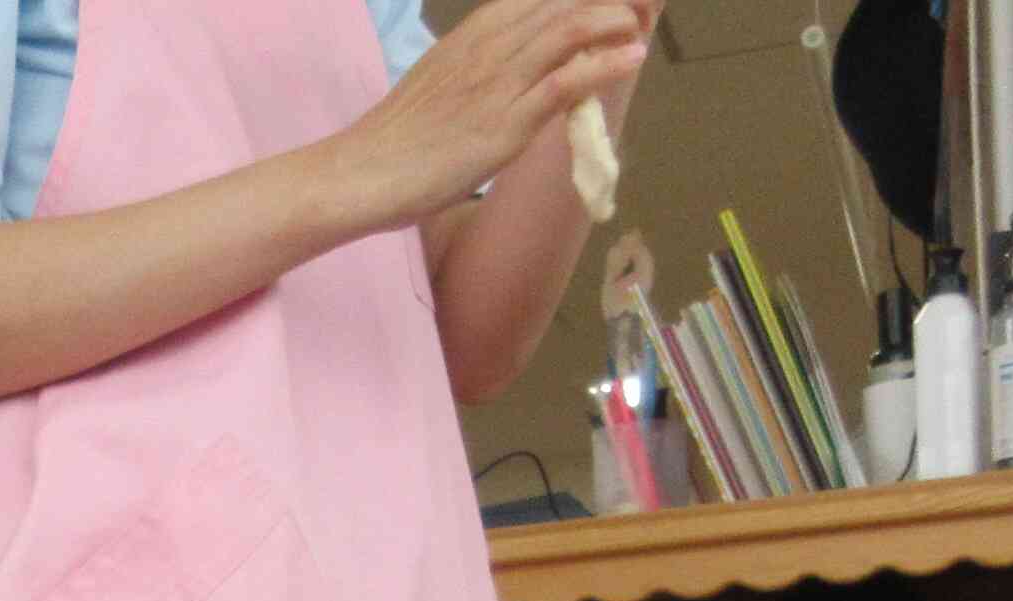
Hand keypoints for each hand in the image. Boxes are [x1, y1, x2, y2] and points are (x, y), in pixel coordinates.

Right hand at [315, 0, 650, 235]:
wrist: (364, 171)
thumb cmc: (403, 135)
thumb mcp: (448, 78)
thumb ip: (488, 64)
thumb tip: (523, 68)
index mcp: (478, 29)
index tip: (619, 2)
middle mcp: (491, 43)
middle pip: (564, 3)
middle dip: (611, 0)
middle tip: (649, 3)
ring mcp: (499, 80)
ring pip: (569, 29)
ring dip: (616, 19)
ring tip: (646, 19)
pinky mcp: (504, 121)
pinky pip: (564, 82)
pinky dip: (604, 65)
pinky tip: (632, 55)